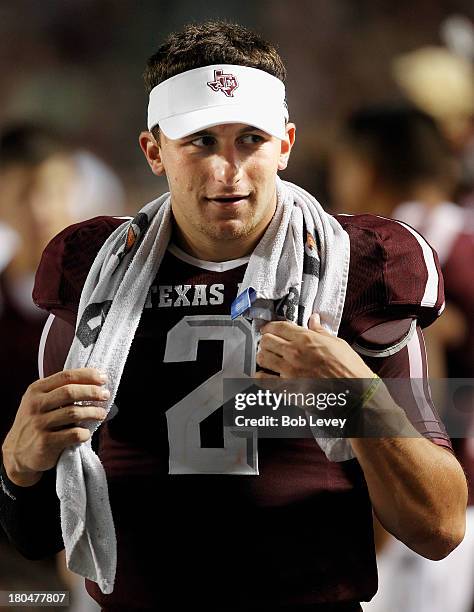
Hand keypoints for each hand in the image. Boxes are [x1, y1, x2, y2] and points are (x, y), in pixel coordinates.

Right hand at [1, 368, 108, 485]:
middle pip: (70, 392)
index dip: (87, 376)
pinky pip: (73, 434)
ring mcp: (39, 424)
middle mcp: (36, 405)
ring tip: (101, 414)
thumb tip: (94, 381)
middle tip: (105, 395)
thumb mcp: (40, 401)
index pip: (66, 376)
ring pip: (74, 413)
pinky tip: (86, 433)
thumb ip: (60, 390)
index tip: (103, 378)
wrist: (17, 452)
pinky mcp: (45, 442)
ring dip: (93, 412)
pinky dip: (84, 433)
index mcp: (36, 390)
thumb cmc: (37, 422)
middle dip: (92, 392)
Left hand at [255, 314, 373, 378]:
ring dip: (263, 356)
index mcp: (306, 339)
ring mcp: (288, 371)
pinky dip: (261, 377)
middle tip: (269, 343)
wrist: (355, 393)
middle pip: (266, 340)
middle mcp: (294, 353)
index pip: (278, 327)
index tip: (268, 329)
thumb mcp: (337, 343)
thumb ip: (320, 331)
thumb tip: (314, 320)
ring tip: (268, 358)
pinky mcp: (287, 388)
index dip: (270, 326)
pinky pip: (263, 380)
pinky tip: (265, 375)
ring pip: (261, 358)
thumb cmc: (349, 369)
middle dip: (266, 340)